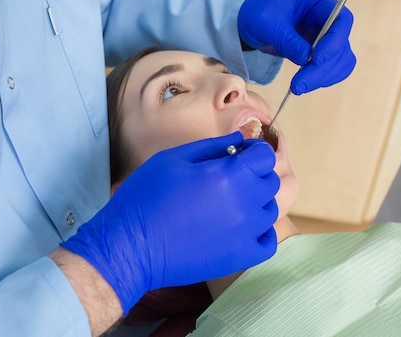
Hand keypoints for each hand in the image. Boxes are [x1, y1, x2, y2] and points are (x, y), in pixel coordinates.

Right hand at [61, 132, 278, 313]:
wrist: (130, 244)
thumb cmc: (145, 196)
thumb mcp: (173, 159)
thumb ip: (211, 147)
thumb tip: (239, 141)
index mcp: (227, 175)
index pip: (265, 157)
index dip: (254, 152)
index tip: (240, 155)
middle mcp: (243, 204)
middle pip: (270, 182)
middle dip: (255, 174)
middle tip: (230, 177)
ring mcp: (244, 234)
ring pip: (269, 210)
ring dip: (255, 202)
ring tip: (229, 203)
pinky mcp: (238, 257)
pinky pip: (268, 242)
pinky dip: (261, 232)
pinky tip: (240, 226)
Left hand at [238, 0, 355, 94]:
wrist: (250, 22)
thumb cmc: (258, 13)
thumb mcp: (267, 23)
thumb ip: (287, 40)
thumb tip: (305, 59)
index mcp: (317, 2)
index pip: (342, 19)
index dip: (334, 41)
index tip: (316, 59)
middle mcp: (326, 18)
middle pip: (341, 45)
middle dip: (322, 68)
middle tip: (299, 84)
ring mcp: (325, 36)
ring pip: (340, 60)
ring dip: (322, 77)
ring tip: (297, 88)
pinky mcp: (320, 52)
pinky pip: (332, 68)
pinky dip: (322, 79)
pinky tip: (304, 84)